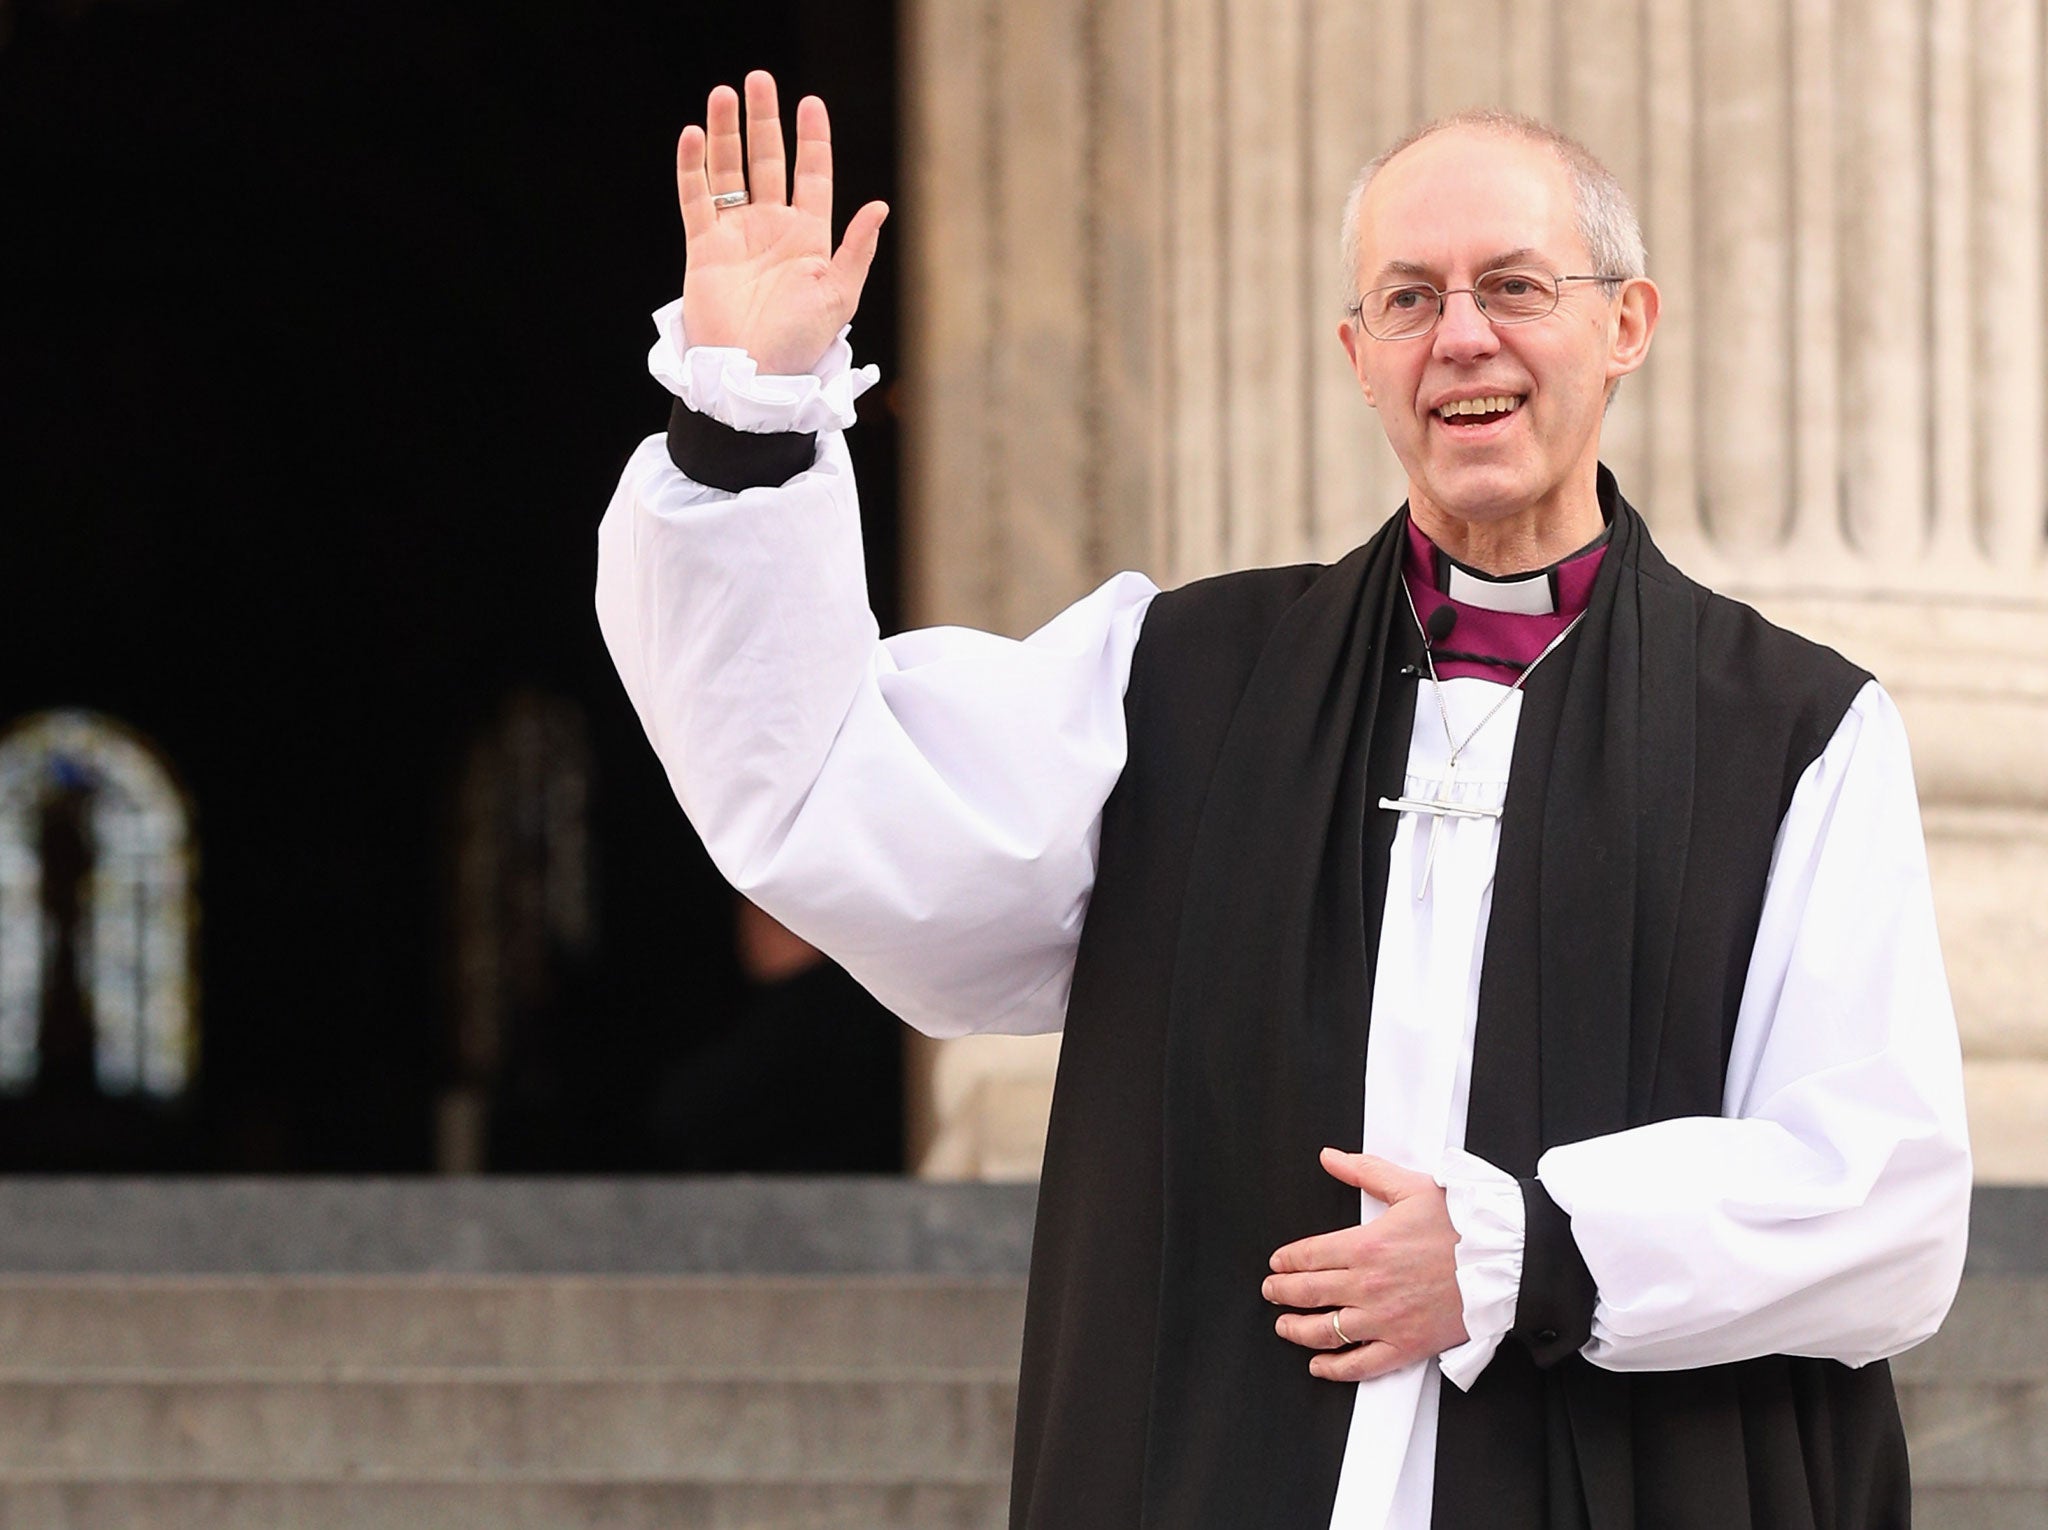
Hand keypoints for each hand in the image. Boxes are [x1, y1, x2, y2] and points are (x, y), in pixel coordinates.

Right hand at [675, 71, 888, 375]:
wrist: (752, 373)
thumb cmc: (801, 341)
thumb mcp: (840, 295)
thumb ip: (857, 249)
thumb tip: (879, 206)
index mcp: (810, 237)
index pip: (813, 175)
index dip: (812, 139)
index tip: (811, 103)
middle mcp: (773, 229)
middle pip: (768, 161)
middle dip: (764, 120)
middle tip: (759, 80)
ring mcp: (737, 236)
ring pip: (730, 171)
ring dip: (726, 133)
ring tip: (723, 94)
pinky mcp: (704, 248)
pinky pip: (696, 199)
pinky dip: (693, 167)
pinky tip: (693, 135)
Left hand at [1263, 1148, 1469, 1381]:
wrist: (1506, 1260)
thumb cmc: (1463, 1223)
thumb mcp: (1410, 1186)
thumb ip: (1365, 1172)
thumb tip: (1330, 1157)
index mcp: (1365, 1246)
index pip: (1308, 1256)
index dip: (1286, 1262)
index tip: (1277, 1264)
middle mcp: (1368, 1286)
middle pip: (1308, 1293)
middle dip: (1281, 1293)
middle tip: (1271, 1291)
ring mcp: (1385, 1319)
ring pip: (1326, 1331)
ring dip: (1297, 1330)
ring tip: (1284, 1326)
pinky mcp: (1406, 1345)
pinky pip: (1361, 1364)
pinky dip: (1335, 1368)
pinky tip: (1319, 1365)